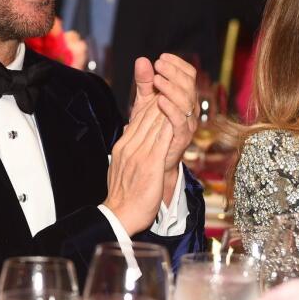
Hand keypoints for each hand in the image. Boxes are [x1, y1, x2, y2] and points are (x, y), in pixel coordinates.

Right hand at [103, 97, 173, 234]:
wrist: (119, 215)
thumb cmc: (123, 196)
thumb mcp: (122, 167)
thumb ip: (129, 150)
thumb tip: (132, 136)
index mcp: (123, 146)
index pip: (139, 118)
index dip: (153, 103)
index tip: (164, 91)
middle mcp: (130, 146)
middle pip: (147, 116)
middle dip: (161, 97)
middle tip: (174, 84)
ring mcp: (139, 154)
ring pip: (155, 123)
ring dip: (167, 106)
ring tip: (179, 93)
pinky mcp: (150, 164)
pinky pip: (162, 139)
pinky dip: (170, 125)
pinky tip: (180, 116)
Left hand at [149, 54, 197, 168]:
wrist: (151, 158)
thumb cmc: (150, 128)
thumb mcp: (144, 101)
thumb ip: (144, 82)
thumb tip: (142, 60)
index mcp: (184, 96)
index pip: (189, 74)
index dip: (177, 64)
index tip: (161, 57)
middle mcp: (190, 108)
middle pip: (189, 84)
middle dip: (174, 72)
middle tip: (158, 65)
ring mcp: (188, 122)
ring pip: (186, 101)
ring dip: (172, 88)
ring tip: (157, 80)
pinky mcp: (182, 137)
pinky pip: (180, 121)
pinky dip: (171, 109)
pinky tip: (159, 101)